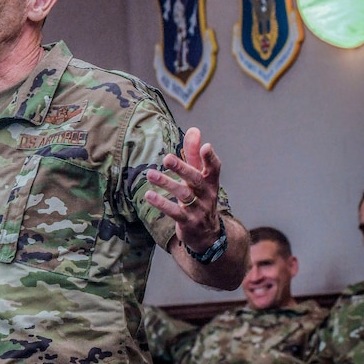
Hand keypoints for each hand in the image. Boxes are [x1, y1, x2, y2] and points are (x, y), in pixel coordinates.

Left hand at [144, 127, 221, 251]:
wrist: (207, 234)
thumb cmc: (200, 198)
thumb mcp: (199, 177)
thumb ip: (194, 155)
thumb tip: (194, 130)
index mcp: (210, 182)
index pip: (214, 168)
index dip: (210, 158)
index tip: (206, 146)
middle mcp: (207, 194)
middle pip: (196, 179)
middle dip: (182, 168)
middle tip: (167, 158)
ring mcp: (198, 209)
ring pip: (183, 194)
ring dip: (166, 183)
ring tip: (150, 174)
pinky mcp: (188, 222)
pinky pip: (175, 212)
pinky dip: (162, 203)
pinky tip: (149, 195)